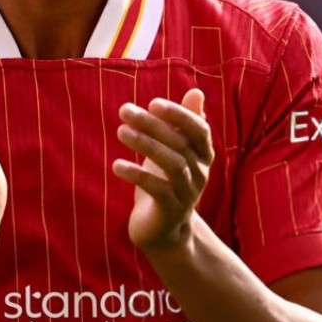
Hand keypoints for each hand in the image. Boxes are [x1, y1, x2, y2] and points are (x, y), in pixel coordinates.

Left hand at [113, 89, 213, 250]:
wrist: (163, 228)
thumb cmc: (167, 180)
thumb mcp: (174, 149)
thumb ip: (184, 122)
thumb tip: (197, 92)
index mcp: (204, 155)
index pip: (199, 129)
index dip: (179, 115)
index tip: (153, 103)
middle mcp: (201, 173)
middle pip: (180, 144)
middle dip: (152, 124)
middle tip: (124, 110)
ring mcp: (188, 193)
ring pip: (172, 164)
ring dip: (145, 145)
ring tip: (120, 131)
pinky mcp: (171, 210)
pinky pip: (157, 189)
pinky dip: (137, 175)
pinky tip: (117, 165)